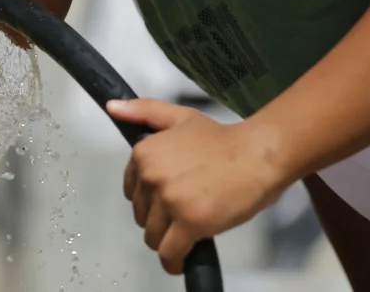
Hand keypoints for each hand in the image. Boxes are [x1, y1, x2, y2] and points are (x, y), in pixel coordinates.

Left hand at [107, 99, 289, 274]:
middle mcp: (151, 176)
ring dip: (166, 241)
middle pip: (142, 215)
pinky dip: (173, 262)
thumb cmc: (222, 139)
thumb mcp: (179, 117)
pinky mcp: (189, 222)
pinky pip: (169, 253)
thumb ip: (144, 112)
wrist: (257, 154)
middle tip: (184, 213)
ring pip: (153, 236)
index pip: (132, 191)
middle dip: (160, 219)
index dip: (150, 199)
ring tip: (186, 235)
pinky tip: (182, 261)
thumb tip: (112, 108)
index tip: (168, 200)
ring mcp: (169, 200)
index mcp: (144, 153)